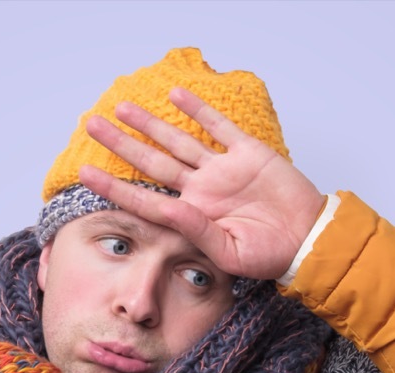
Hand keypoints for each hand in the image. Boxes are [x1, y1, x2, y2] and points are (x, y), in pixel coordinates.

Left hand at [78, 87, 325, 281]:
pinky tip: (175, 96)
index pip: (144, 199)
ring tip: (121, 108)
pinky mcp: (248, 153)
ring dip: (150, 124)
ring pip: (178, 141)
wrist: (310, 240)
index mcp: (193, 216)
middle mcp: (202, 190)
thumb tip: (167, 208)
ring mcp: (222, 169)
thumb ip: (196, 230)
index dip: (114, 186)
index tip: (84, 174)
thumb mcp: (229, 253)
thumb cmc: (270, 255)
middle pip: (152, 163)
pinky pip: (218, 126)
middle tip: (91, 126)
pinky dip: (198, 110)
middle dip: (121, 145)